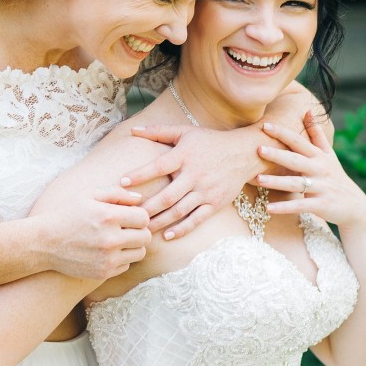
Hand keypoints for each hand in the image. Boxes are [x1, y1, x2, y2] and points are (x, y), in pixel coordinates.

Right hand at [33, 184, 151, 279]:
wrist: (43, 244)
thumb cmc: (67, 215)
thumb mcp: (88, 195)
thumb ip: (116, 193)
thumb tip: (140, 199)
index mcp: (108, 216)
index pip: (143, 217)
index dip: (138, 215)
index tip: (128, 216)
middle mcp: (110, 239)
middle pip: (145, 237)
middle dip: (139, 231)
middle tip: (126, 228)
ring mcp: (107, 258)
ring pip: (139, 253)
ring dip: (133, 246)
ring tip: (117, 240)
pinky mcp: (103, 273)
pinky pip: (126, 265)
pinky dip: (121, 258)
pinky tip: (106, 251)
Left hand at [121, 125, 255, 239]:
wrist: (243, 153)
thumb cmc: (210, 141)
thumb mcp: (185, 132)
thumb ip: (158, 131)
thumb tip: (133, 130)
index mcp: (185, 156)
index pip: (159, 166)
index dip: (140, 175)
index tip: (122, 182)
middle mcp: (195, 174)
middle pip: (167, 196)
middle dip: (147, 208)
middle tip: (129, 216)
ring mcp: (205, 191)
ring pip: (179, 210)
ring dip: (159, 221)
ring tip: (143, 229)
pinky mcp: (215, 203)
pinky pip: (196, 219)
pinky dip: (182, 229)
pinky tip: (167, 235)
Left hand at [255, 112, 365, 230]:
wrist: (355, 205)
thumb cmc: (336, 177)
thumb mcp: (329, 155)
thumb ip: (317, 134)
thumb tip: (307, 110)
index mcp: (319, 156)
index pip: (298, 142)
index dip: (283, 133)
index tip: (265, 125)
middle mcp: (319, 169)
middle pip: (296, 160)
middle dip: (277, 154)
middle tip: (258, 148)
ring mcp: (321, 187)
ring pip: (296, 183)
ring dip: (276, 181)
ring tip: (258, 179)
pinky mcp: (321, 205)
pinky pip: (300, 205)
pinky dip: (285, 207)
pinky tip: (269, 208)